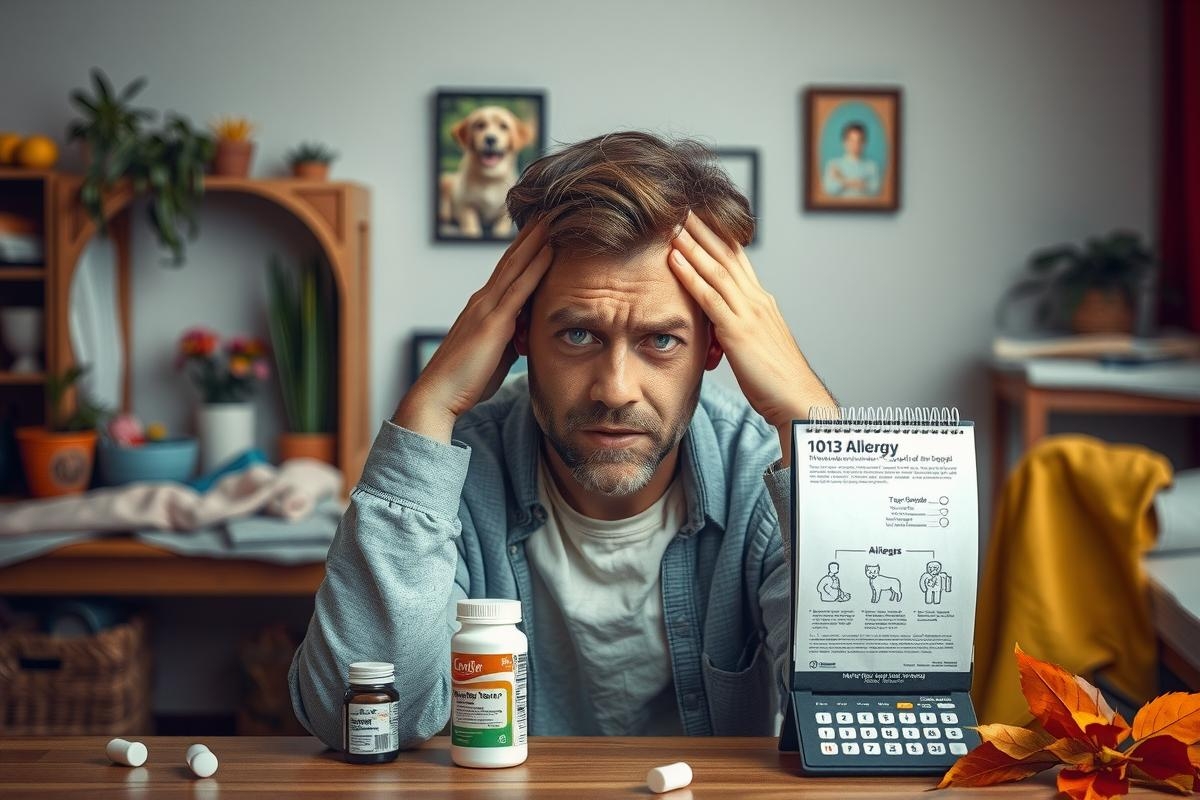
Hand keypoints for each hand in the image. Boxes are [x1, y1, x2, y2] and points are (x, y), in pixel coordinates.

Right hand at [394, 222, 551, 441]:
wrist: (439, 396)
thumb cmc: (466, 381)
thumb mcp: (496, 354)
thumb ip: (511, 338)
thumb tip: (527, 334)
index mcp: (483, 308)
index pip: (508, 271)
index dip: (524, 249)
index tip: (541, 229)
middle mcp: (483, 301)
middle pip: (511, 259)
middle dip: (531, 234)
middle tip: (549, 209)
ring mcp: (487, 308)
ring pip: (516, 265)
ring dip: (536, 239)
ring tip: (553, 216)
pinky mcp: (493, 323)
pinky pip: (519, 288)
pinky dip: (536, 266)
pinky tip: (550, 249)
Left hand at [668, 212, 833, 465]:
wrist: (798, 401)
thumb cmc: (777, 380)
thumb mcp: (755, 344)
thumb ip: (738, 327)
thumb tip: (719, 324)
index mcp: (761, 301)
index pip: (738, 259)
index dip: (718, 234)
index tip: (699, 214)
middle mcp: (757, 299)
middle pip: (727, 254)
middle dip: (704, 228)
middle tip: (682, 204)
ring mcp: (749, 313)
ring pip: (716, 268)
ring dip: (692, 243)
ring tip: (672, 221)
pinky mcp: (739, 331)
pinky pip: (709, 297)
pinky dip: (690, 275)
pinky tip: (674, 259)